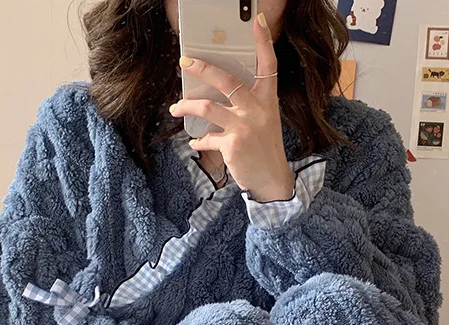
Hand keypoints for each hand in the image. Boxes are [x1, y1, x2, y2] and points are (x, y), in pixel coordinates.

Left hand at [169, 11, 294, 202]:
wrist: (272, 179)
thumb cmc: (265, 149)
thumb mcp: (264, 121)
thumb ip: (247, 106)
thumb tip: (218, 97)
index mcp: (267, 100)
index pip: (268, 65)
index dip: (263, 42)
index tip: (257, 20)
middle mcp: (257, 110)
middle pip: (227, 80)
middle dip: (203, 68)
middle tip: (185, 62)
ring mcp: (244, 127)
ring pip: (208, 108)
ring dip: (187, 107)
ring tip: (175, 108)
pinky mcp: (233, 145)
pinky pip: (208, 138)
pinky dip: (199, 141)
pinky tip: (194, 143)